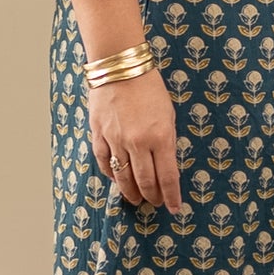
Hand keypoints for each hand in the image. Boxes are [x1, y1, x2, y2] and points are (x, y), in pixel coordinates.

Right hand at [91, 67, 182, 213]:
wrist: (120, 66)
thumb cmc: (149, 87)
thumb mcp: (168, 114)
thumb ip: (166, 140)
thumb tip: (165, 164)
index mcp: (161, 137)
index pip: (168, 177)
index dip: (172, 196)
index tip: (174, 208)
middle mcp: (138, 143)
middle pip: (145, 181)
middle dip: (152, 196)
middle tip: (155, 202)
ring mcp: (116, 140)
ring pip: (124, 177)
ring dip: (131, 192)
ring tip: (137, 198)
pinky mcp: (99, 135)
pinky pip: (105, 162)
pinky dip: (112, 175)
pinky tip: (118, 181)